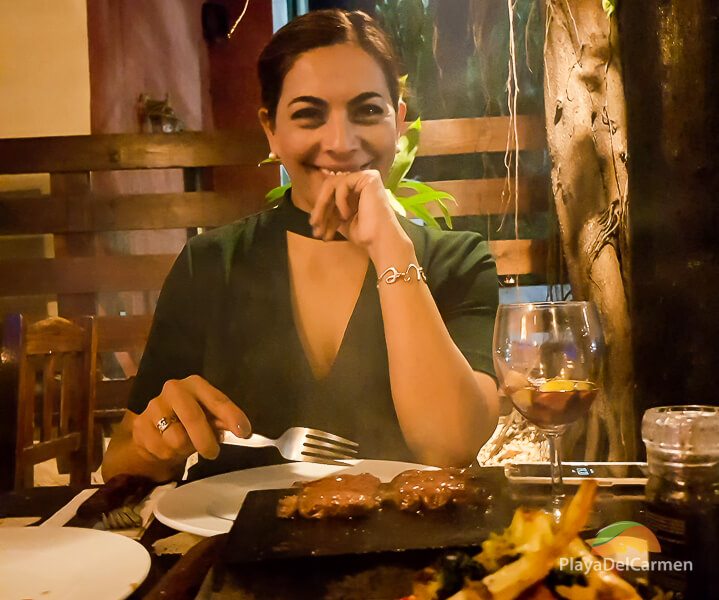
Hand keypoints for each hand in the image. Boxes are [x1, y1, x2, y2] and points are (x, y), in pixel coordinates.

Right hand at [132, 375, 250, 464]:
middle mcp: (174, 389)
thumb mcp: (208, 416)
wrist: (153, 429)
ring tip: (185, 444)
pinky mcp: (140, 426)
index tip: (244, 432)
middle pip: (194, 418)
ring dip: (185, 449)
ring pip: (178, 439)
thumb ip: (223, 421)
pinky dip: (169, 455)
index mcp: (195, 384)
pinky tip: (168, 446)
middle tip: (213, 453)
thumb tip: (242, 431)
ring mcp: (154, 406)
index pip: (217, 400)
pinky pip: (162, 449)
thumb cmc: (188, 420)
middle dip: (206, 440)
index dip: (232, 416)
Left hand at [308, 169, 404, 250]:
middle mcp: (360, 180)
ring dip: (323, 206)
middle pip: (329, 187)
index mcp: (355, 190)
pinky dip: (340, 201)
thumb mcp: (340, 219)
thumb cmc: (363, 234)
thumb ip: (330, 209)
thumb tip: (312, 211)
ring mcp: (365, 176)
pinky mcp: (369, 177)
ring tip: (324, 225)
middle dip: (320, 209)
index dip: (320, 209)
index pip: (331, 192)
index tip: (315, 228)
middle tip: (314, 227)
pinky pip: (342, 184)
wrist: (379, 240)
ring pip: (332, 184)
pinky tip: (346, 215)